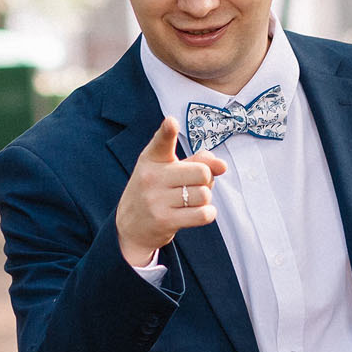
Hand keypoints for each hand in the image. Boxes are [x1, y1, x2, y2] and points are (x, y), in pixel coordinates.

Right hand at [115, 116, 227, 267]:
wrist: (130, 228)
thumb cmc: (156, 193)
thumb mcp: (168, 171)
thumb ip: (197, 161)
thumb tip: (221, 165)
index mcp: (152, 158)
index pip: (162, 140)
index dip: (168, 130)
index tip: (171, 123)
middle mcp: (151, 176)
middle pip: (202, 172)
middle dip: (206, 180)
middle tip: (193, 185)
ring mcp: (156, 199)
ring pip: (204, 194)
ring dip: (204, 199)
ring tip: (190, 201)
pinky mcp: (164, 220)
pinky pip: (203, 214)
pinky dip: (207, 213)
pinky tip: (197, 213)